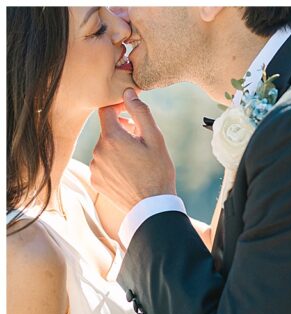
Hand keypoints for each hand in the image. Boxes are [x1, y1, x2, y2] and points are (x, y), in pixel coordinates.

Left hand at [90, 88, 175, 211]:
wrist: (152, 206)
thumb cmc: (157, 171)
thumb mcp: (155, 139)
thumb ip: (140, 112)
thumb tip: (128, 92)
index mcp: (112, 137)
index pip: (106, 111)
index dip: (118, 108)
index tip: (131, 115)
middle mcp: (97, 150)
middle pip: (107, 131)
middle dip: (122, 132)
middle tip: (141, 142)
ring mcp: (94, 166)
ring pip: (105, 149)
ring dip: (118, 149)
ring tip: (136, 161)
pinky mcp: (95, 180)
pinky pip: (102, 165)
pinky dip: (113, 164)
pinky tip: (129, 173)